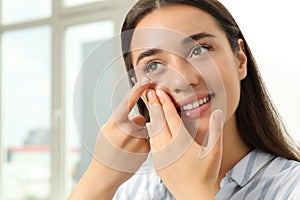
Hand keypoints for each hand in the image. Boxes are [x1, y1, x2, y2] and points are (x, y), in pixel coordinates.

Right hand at [69, 78, 150, 199]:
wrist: (105, 174)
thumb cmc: (104, 151)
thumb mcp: (106, 130)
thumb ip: (120, 119)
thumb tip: (136, 113)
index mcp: (115, 124)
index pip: (129, 101)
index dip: (138, 89)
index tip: (147, 80)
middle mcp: (128, 131)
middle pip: (139, 118)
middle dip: (134, 124)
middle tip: (125, 137)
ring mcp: (138, 141)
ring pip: (144, 129)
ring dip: (140, 134)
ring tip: (128, 147)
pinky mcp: (147, 150)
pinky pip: (148, 139)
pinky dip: (143, 143)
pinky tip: (133, 152)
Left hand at [146, 89, 223, 199]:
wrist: (192, 195)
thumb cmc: (205, 174)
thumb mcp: (214, 152)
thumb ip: (215, 130)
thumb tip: (217, 112)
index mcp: (181, 141)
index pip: (171, 116)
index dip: (165, 102)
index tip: (160, 91)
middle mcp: (168, 146)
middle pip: (159, 120)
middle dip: (155, 104)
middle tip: (150, 91)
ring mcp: (160, 154)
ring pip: (153, 130)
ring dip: (151, 116)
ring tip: (149, 103)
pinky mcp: (157, 162)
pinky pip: (151, 142)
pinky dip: (150, 131)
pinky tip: (149, 125)